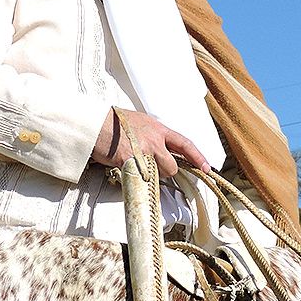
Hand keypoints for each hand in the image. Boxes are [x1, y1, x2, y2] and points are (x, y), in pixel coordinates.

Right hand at [91, 108, 210, 176]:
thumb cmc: (113, 122)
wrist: (93, 124)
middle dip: (166, 171)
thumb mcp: (139, 122)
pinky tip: (125, 170)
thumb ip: (152, 135)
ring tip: (137, 167)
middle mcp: (154, 140)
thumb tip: (159, 147)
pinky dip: (135, 178)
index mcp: (158, 129)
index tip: (207, 167)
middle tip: (152, 168)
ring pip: (159, 174)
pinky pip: (140, 178)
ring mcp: (143, 151)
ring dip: (151, 176)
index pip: (184, 143)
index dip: (197, 156)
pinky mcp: (130, 162)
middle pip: (172, 166)